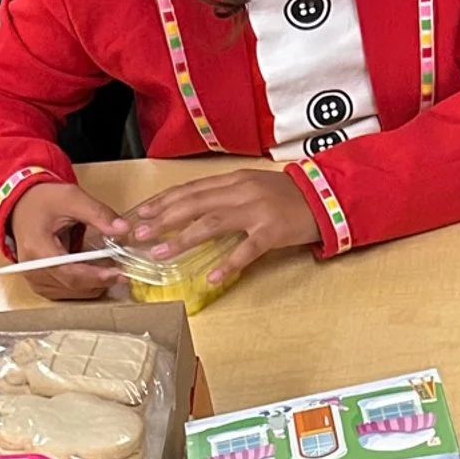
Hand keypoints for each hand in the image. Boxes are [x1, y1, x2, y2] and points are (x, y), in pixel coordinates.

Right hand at [5, 178, 126, 297]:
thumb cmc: (44, 201)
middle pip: (73, 286)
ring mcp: (35, 280)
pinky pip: (68, 292)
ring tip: (110, 267)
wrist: (22, 207)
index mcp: (37, 249)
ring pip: (73, 293)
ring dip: (94, 284)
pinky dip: (85, 285)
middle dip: (101, 280)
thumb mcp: (72, 197)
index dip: (96, 276)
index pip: (69, 272)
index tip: (120, 273)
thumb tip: (124, 229)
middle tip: (123, 270)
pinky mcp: (40, 285)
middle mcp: (32, 270)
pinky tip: (94, 271)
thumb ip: (98, 213)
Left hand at [123, 168, 319, 284]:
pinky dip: (229, 264)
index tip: (137, 216)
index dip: (160, 202)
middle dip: (161, 220)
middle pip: (193, 204)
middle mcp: (239, 192)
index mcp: (231, 181)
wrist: (323, 198)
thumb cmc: (283, 196)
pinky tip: (212, 277)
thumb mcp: (248, 187)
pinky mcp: (272, 231)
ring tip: (160, 254)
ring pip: (212, 224)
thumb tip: (187, 210)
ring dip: (183, 240)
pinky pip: (246, 250)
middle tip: (137, 235)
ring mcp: (256, 211)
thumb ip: (221, 196)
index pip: (187, 190)